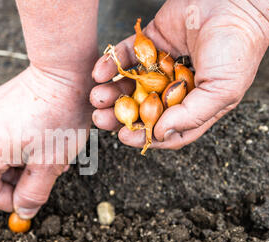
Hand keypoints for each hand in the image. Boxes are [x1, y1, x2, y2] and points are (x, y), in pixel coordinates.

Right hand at [0, 66, 92, 218]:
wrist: (63, 71)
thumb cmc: (61, 117)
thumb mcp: (51, 163)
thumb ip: (33, 193)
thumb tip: (22, 211)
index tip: (22, 198)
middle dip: (8, 181)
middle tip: (35, 177)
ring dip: (12, 163)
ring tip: (41, 157)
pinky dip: (12, 144)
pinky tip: (37, 138)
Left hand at [90, 0, 268, 149]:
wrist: (235, 1)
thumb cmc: (237, 48)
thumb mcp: (222, 89)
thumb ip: (191, 116)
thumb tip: (159, 135)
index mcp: (193, 104)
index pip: (163, 129)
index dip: (143, 135)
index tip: (124, 136)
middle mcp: (173, 88)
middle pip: (140, 109)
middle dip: (118, 116)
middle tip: (100, 119)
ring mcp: (160, 66)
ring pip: (129, 85)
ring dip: (110, 93)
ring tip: (97, 96)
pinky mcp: (149, 43)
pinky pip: (125, 56)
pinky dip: (110, 64)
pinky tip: (100, 72)